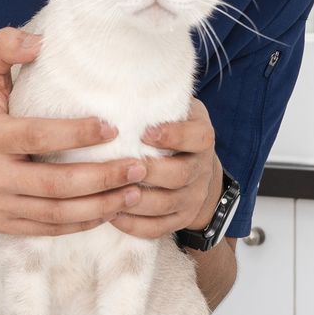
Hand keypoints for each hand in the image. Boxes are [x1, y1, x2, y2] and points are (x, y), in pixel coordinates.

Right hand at [0, 27, 148, 235]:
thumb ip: (6, 45)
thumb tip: (40, 43)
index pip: (38, 137)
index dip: (77, 134)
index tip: (113, 128)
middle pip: (55, 185)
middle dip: (102, 179)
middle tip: (138, 167)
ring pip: (56, 214)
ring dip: (100, 206)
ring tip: (135, 192)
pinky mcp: (0, 224)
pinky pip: (47, 228)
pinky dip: (82, 223)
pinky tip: (110, 209)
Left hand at [110, 97, 219, 239]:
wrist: (199, 169)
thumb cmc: (175, 131)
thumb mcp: (178, 110)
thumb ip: (160, 103)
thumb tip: (121, 86)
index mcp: (202, 138)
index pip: (197, 138)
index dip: (174, 136)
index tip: (146, 132)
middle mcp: (201, 169)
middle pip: (180, 175)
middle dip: (150, 172)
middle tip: (123, 167)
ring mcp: (193, 197)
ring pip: (167, 204)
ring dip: (137, 201)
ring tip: (111, 193)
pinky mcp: (181, 218)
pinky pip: (159, 227)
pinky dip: (135, 224)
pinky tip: (112, 215)